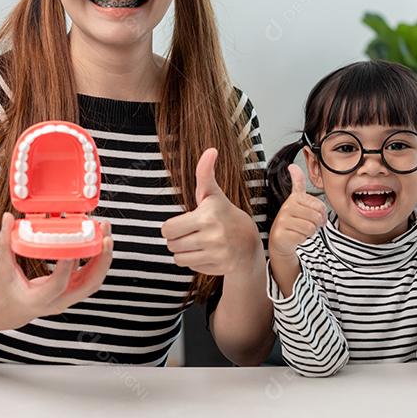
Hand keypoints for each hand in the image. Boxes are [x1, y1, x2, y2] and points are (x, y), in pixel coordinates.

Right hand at [0, 212, 113, 330]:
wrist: (11, 311)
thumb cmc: (5, 290)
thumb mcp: (1, 268)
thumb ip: (4, 243)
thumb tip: (8, 218)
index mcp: (39, 299)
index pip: (58, 285)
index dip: (67, 267)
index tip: (73, 247)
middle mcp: (59, 301)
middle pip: (88, 285)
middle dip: (101, 261)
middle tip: (105, 236)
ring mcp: (69, 298)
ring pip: (94, 281)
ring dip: (104, 257)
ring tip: (106, 233)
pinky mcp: (74, 290)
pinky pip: (92, 276)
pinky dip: (99, 259)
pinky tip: (100, 240)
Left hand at [161, 148, 262, 275]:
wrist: (249, 242)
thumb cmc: (225, 215)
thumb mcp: (213, 195)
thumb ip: (205, 174)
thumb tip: (210, 150)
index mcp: (206, 216)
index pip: (167, 228)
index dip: (172, 226)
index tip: (185, 222)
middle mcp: (212, 236)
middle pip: (171, 244)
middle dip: (177, 239)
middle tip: (191, 233)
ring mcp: (217, 253)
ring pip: (178, 257)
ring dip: (184, 251)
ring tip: (198, 243)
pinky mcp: (219, 267)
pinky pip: (190, 267)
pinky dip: (195, 262)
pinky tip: (207, 254)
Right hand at [268, 164, 326, 258]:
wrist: (281, 240)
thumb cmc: (293, 220)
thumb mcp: (297, 201)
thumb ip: (298, 183)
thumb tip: (292, 166)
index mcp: (294, 198)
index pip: (319, 206)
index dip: (321, 213)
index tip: (312, 214)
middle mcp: (287, 207)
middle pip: (316, 216)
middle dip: (316, 224)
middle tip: (307, 224)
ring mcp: (283, 220)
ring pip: (311, 227)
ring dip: (309, 232)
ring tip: (300, 230)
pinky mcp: (281, 233)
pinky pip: (303, 236)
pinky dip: (302, 238)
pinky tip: (296, 236)